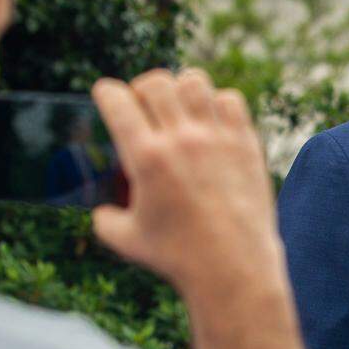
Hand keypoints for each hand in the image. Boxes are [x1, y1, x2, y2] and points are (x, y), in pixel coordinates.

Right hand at [90, 69, 280, 294]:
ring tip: (179, 107)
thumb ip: (105, 218)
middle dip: (142, 88)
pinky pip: (231, 101)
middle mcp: (182, 140)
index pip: (118, 100)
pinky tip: (211, 119)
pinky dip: (217, 102)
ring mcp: (218, 139)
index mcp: (147, 158)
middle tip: (143, 104)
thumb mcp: (126, 240)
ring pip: (194, 81)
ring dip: (180, 88)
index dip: (106, 92)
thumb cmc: (178, 256)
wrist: (234, 267)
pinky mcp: (246, 145)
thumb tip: (102, 210)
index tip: (106, 95)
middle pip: (156, 82)